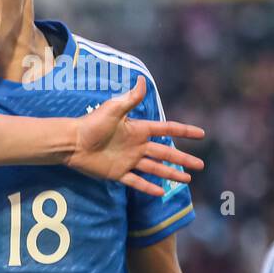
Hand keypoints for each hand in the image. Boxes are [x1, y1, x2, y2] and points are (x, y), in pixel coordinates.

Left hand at [67, 77, 204, 196]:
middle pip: (165, 153)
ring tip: (188, 179)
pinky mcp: (117, 173)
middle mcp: (137, 146)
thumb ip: (130, 99)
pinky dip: (148, 187)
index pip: (166, 130)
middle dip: (183, 159)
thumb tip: (142, 79)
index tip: (201, 134)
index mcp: (138, 130)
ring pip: (155, 169)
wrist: (71, 142)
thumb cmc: (91, 124)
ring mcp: (128, 160)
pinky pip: (136, 181)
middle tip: (201, 165)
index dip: (184, 131)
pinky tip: (161, 192)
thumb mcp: (113, 109)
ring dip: (171, 174)